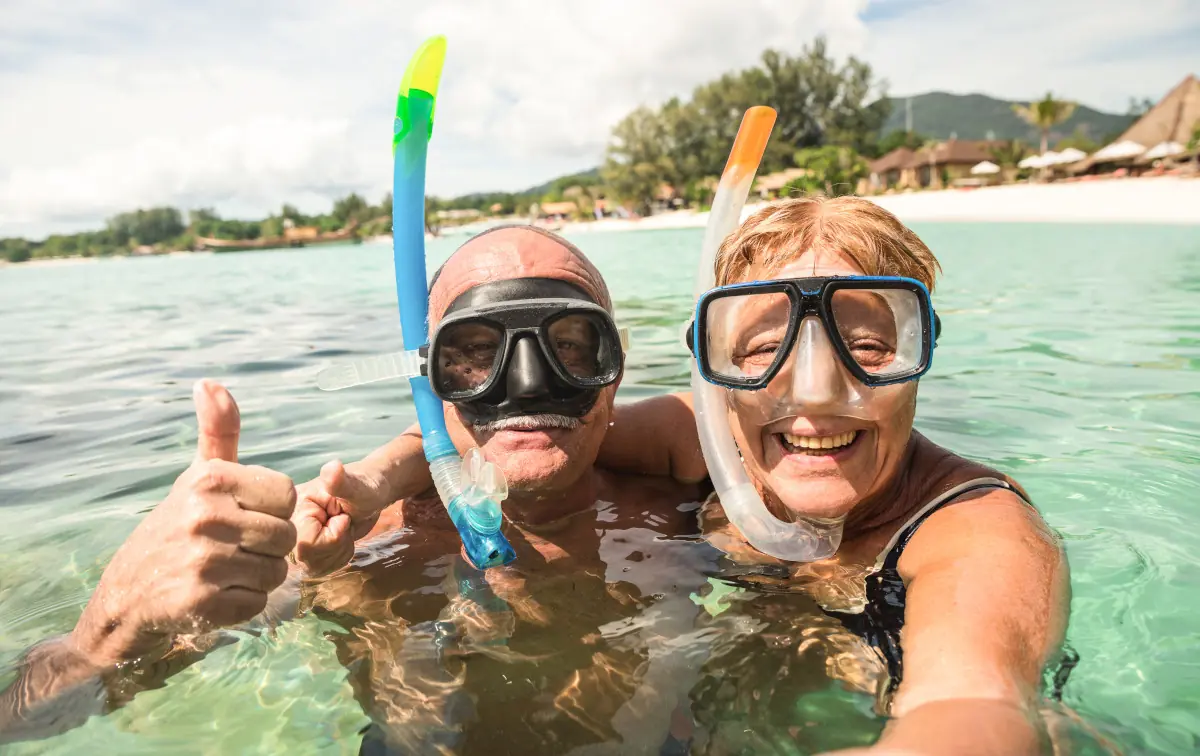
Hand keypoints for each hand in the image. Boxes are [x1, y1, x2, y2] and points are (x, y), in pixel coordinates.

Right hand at [70, 380, 296, 666]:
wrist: (126, 595)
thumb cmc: (177, 527)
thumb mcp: (197, 476)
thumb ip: (218, 432)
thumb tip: (209, 382)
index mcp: (210, 480)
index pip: (287, 494)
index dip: (272, 511)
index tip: (243, 516)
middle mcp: (205, 516)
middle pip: (286, 537)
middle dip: (267, 549)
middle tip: (232, 549)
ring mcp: (204, 560)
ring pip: (276, 572)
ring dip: (257, 578)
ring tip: (223, 571)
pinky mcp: (203, 601)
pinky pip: (258, 604)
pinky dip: (242, 605)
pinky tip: (213, 595)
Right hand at [291, 459, 390, 576]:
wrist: (370, 494)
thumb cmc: (365, 488)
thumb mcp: (357, 486)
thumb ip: (341, 482)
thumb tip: (332, 467)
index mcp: (294, 506)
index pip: (305, 543)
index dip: (332, 536)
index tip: (342, 517)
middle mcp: (290, 523)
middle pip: (308, 558)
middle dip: (336, 545)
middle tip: (344, 523)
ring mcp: (296, 537)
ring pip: (314, 567)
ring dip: (338, 552)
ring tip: (343, 529)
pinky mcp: (305, 549)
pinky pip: (320, 569)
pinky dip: (338, 557)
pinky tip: (341, 538)